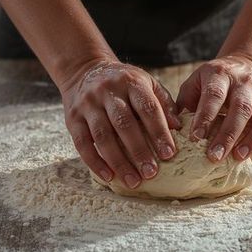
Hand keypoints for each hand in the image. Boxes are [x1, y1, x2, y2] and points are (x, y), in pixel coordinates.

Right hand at [60, 59, 180, 188]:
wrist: (83, 71)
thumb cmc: (123, 83)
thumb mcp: (145, 83)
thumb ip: (163, 103)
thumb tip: (178, 126)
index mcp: (131, 82)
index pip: (147, 108)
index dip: (159, 132)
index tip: (169, 154)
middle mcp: (107, 92)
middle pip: (124, 124)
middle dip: (139, 151)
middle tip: (151, 173)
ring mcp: (88, 105)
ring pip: (103, 136)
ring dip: (118, 162)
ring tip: (133, 181)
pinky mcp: (72, 119)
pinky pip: (82, 144)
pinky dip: (95, 162)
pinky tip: (109, 177)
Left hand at [177, 54, 251, 161]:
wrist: (246, 65)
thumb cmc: (213, 81)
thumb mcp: (195, 82)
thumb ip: (185, 102)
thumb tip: (172, 129)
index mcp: (220, 74)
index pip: (214, 95)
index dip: (206, 116)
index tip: (195, 138)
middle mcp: (245, 82)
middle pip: (240, 108)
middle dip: (227, 135)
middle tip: (214, 157)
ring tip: (237, 157)